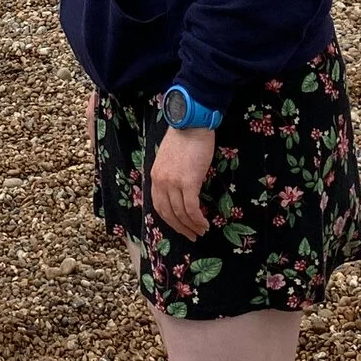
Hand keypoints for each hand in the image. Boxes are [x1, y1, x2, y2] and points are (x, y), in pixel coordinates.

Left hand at [148, 124, 217, 242]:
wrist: (192, 124)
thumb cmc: (184, 139)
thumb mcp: (169, 159)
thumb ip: (170, 176)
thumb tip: (179, 192)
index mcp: (155, 177)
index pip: (159, 206)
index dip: (170, 220)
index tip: (180, 228)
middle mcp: (161, 182)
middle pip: (169, 213)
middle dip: (181, 228)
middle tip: (192, 236)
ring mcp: (174, 183)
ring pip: (181, 213)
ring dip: (192, 226)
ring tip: (202, 231)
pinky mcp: (188, 182)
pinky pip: (192, 207)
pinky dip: (198, 219)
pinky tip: (205, 223)